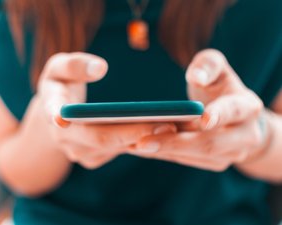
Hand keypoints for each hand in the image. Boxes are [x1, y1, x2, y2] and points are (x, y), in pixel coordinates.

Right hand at [38, 52, 175, 168]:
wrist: (59, 112)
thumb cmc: (61, 84)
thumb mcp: (59, 68)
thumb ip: (74, 65)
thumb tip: (100, 67)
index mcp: (54, 112)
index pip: (61, 115)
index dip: (77, 119)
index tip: (93, 119)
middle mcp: (67, 139)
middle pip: (102, 139)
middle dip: (136, 132)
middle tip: (169, 123)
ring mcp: (83, 152)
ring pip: (117, 148)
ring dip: (147, 139)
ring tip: (178, 128)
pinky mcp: (97, 156)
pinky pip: (122, 149)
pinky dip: (145, 141)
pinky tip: (168, 131)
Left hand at [128, 49, 268, 171]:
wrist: (237, 118)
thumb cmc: (220, 88)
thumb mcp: (217, 69)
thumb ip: (209, 65)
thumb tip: (196, 76)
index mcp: (246, 108)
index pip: (234, 111)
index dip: (220, 114)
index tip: (203, 118)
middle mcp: (244, 136)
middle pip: (209, 143)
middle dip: (174, 143)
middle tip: (141, 142)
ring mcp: (230, 154)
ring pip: (194, 156)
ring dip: (162, 151)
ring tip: (131, 146)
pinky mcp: (214, 162)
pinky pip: (186, 160)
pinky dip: (162, 154)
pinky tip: (139, 148)